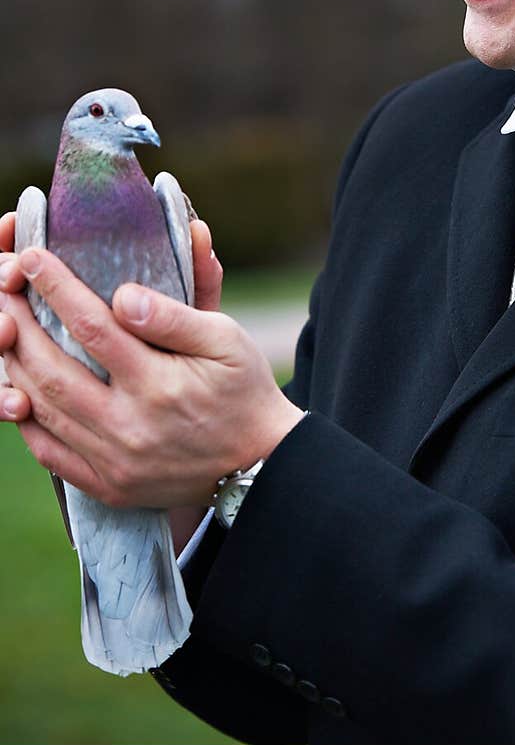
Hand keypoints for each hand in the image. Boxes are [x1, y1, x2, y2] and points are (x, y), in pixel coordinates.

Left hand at [0, 234, 302, 508]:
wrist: (259, 464)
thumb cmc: (243, 390)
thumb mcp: (227, 340)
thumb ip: (174, 315)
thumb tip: (123, 295)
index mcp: (159, 385)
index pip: (92, 327)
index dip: (57, 288)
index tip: (34, 258)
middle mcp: (129, 426)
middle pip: (52, 369)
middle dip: (20, 323)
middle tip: (4, 288)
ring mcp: (114, 461)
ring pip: (43, 409)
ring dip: (15, 366)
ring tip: (4, 330)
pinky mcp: (108, 486)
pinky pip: (49, 453)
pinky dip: (27, 419)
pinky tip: (17, 389)